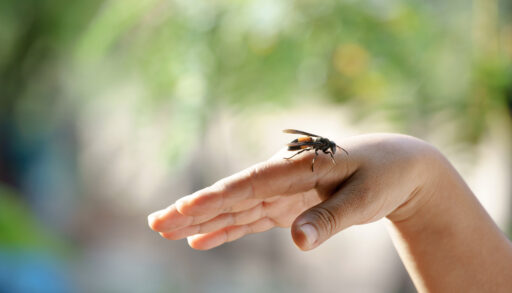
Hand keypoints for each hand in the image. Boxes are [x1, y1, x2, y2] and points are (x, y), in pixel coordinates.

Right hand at [148, 133, 437, 250]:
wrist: (396, 165)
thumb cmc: (382, 175)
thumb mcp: (364, 196)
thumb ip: (331, 217)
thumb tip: (298, 242)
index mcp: (296, 166)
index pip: (248, 185)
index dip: (214, 200)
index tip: (183, 211)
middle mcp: (281, 177)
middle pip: (231, 196)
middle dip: (193, 209)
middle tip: (156, 222)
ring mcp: (280, 193)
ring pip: (234, 208)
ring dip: (201, 219)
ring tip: (166, 229)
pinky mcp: (286, 206)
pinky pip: (250, 220)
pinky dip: (226, 230)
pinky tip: (202, 239)